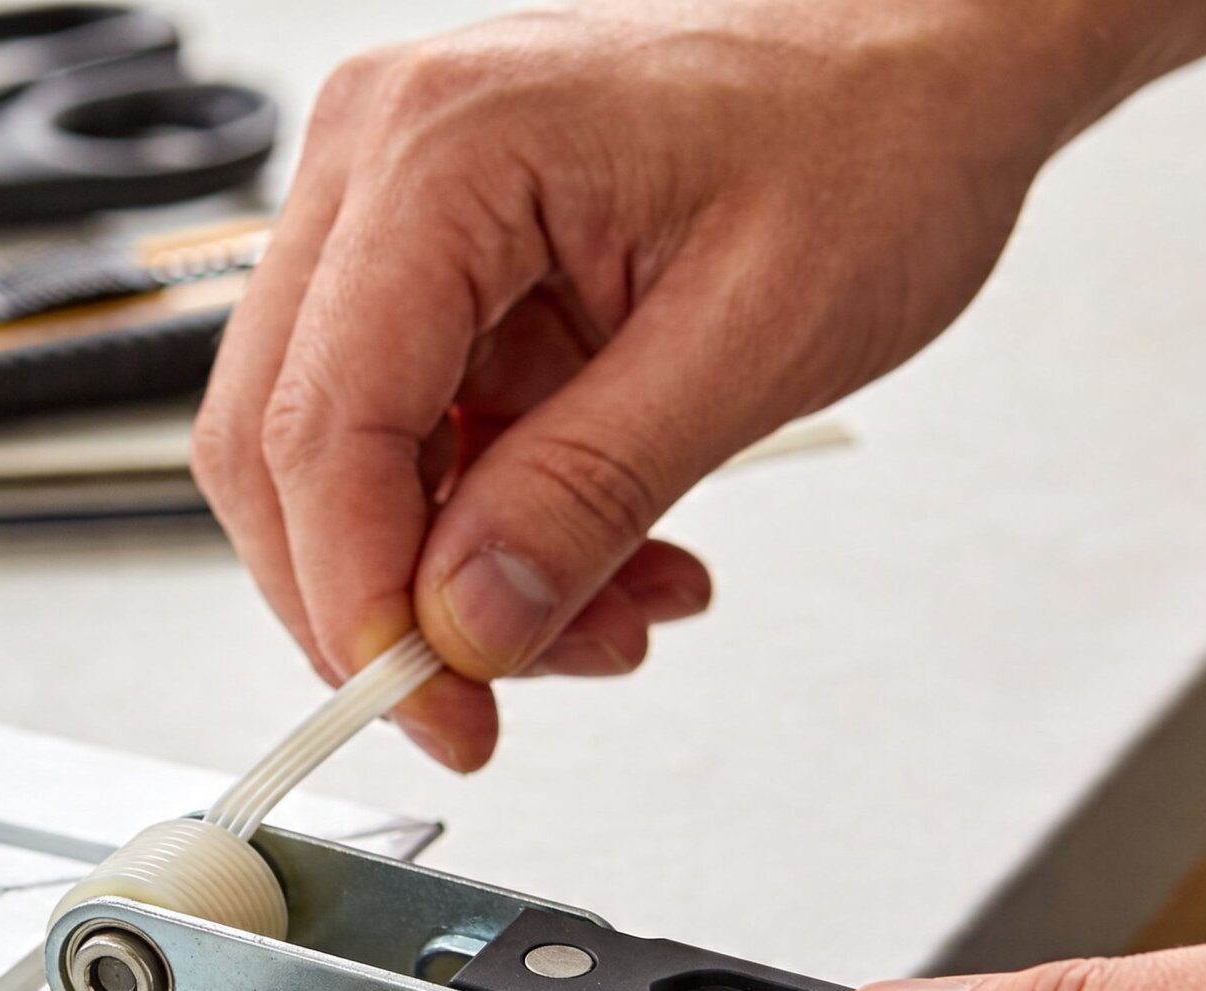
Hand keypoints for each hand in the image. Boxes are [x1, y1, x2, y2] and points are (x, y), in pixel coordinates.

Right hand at [195, 0, 1205, 768]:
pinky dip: (490, 524)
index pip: (324, 423)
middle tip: (485, 700)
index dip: (360, 599)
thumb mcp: (755, 341)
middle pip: (281, 443)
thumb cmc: (871, 137)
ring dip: (454, 574)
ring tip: (615, 615)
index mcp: (446, 146)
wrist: (923, 66)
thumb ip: (591, 492)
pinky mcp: (431, 257)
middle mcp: (382, 156)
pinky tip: (610, 554)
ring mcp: (392, 203)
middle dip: (382, 599)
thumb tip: (466, 624)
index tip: (435, 709)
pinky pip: (410, 431)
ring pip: (337, 454)